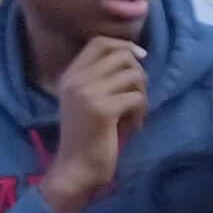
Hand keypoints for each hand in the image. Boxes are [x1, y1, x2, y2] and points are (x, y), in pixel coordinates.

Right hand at [41, 34, 150, 212]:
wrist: (75, 170)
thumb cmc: (88, 137)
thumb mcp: (87, 100)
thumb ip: (102, 78)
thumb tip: (136, 56)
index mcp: (70, 75)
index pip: (99, 42)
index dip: (124, 44)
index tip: (140, 58)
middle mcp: (75, 80)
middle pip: (122, 56)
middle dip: (139, 75)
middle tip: (137, 99)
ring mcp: (87, 93)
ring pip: (133, 75)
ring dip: (142, 95)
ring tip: (135, 115)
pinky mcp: (102, 110)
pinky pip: (137, 98)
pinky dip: (141, 112)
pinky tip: (133, 127)